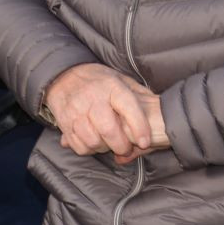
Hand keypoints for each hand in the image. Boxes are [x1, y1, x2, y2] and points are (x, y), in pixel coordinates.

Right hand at [41, 63, 169, 164]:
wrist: (62, 75)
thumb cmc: (98, 81)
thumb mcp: (121, 79)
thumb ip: (140, 95)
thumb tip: (161, 109)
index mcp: (110, 86)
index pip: (127, 107)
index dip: (138, 127)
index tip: (145, 142)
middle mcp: (92, 97)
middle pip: (108, 129)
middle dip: (121, 145)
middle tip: (126, 148)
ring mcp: (75, 110)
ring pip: (92, 140)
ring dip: (104, 148)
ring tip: (108, 144)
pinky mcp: (64, 122)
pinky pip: (78, 145)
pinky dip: (88, 149)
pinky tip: (94, 142)